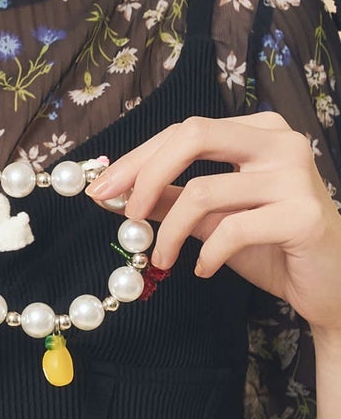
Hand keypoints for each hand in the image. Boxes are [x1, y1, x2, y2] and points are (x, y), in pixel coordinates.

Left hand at [85, 112, 340, 331]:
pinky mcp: (304, 215)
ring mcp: (295, 175)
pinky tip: (202, 269)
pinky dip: (205, 254)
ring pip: (204, 190)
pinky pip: (231, 230)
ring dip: (169, 231)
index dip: (137, 158)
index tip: (101, 187)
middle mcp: (280, 141)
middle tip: (125, 214)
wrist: (333, 288)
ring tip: (161, 257)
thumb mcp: (213, 217)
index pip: (182, 132)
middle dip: (145, 175)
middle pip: (191, 136)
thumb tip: (112, 192)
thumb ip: (169, 198)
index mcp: (257, 130)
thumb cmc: (272, 245)